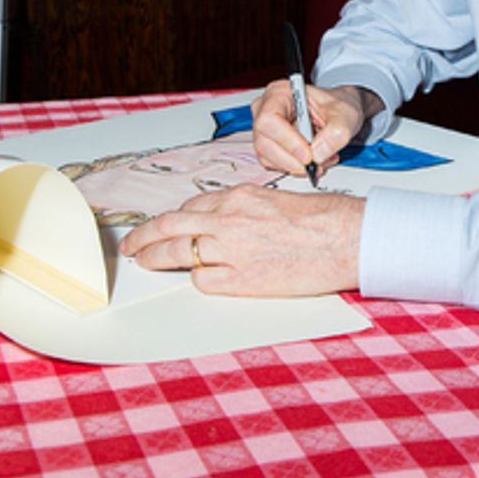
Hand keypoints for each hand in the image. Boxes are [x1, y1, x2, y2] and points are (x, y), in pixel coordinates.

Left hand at [117, 183, 363, 295]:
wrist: (346, 239)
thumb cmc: (322, 218)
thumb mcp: (275, 200)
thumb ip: (244, 210)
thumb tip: (221, 224)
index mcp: (239, 196)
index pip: (190, 207)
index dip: (171, 219)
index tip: (161, 226)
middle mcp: (229, 219)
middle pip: (169, 227)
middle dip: (143, 236)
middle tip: (132, 244)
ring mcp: (232, 250)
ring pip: (176, 254)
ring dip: (156, 259)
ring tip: (146, 263)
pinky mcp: (242, 280)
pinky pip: (202, 280)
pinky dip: (198, 279)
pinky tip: (202, 279)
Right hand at [250, 82, 381, 179]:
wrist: (339, 114)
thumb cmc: (338, 106)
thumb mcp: (346, 114)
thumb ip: (336, 132)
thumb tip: (318, 153)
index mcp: (279, 92)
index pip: (270, 119)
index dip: (288, 141)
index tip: (308, 155)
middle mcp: (267, 110)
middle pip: (265, 143)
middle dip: (293, 159)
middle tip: (318, 163)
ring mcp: (266, 130)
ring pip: (268, 157)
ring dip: (296, 166)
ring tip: (322, 159)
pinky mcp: (270, 146)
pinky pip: (275, 164)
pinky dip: (296, 168)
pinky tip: (314, 160)